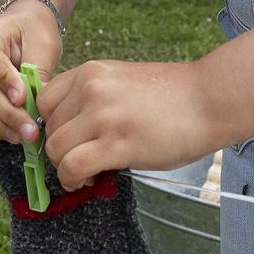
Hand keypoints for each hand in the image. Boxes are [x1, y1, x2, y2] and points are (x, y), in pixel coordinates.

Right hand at [0, 2, 64, 144]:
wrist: (23, 26)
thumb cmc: (33, 31)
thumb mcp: (42, 44)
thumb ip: (37, 72)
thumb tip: (37, 107)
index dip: (3, 81)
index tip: (23, 99)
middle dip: (7, 115)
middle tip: (31, 131)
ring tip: (22, 137)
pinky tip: (13, 133)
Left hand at [37, 58, 221, 191]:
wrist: (209, 99)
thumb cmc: (174, 96)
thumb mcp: (123, 82)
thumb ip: (93, 99)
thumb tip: (71, 132)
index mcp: (90, 72)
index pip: (44, 101)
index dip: (52, 126)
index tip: (67, 140)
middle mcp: (90, 89)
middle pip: (47, 128)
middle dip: (59, 151)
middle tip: (81, 161)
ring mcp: (101, 115)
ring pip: (55, 150)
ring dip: (65, 168)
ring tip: (86, 173)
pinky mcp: (116, 143)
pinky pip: (72, 167)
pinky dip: (73, 180)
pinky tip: (88, 180)